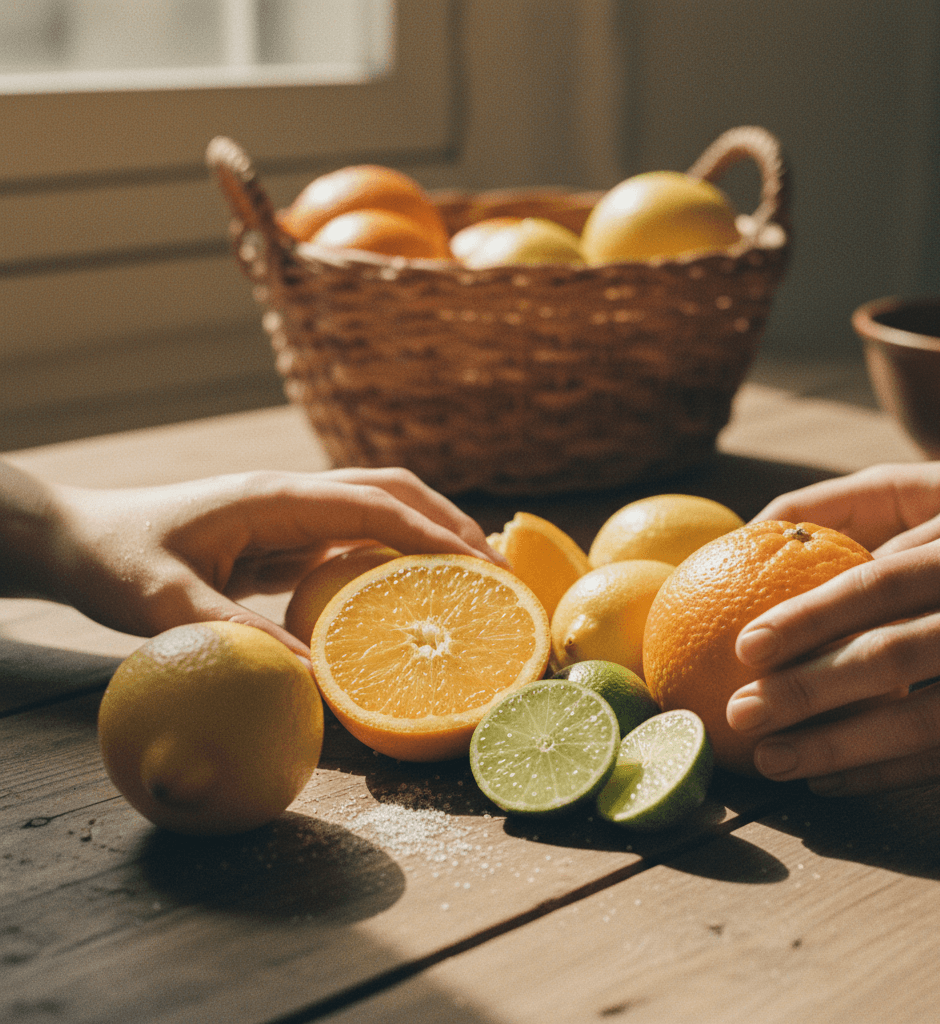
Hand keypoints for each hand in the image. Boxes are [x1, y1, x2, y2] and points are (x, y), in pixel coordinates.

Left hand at [9, 465, 500, 659]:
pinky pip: (356, 539)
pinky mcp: (287, 536)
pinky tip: (412, 591)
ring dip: (430, 534)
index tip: (481, 564)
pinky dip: (396, 556)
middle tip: (497, 569)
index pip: (374, 504)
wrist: (81, 538)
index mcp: (276, 498)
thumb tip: (312, 677)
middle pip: (394, 491)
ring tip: (473, 578)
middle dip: (451, 522)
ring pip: (380, 509)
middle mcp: (294, 497)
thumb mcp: (166, 604)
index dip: (433, 532)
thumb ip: (237, 634)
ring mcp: (293, 514)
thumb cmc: (117, 559)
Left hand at [724, 461, 939, 793]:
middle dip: (805, 689)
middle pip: (891, 656)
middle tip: (738, 711)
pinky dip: (880, 775)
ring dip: (832, 746)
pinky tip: (824, 782)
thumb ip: (886, 559)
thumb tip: (760, 551)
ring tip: (767, 759)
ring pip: (917, 723)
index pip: (877, 585)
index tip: (744, 646)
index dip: (807, 616)